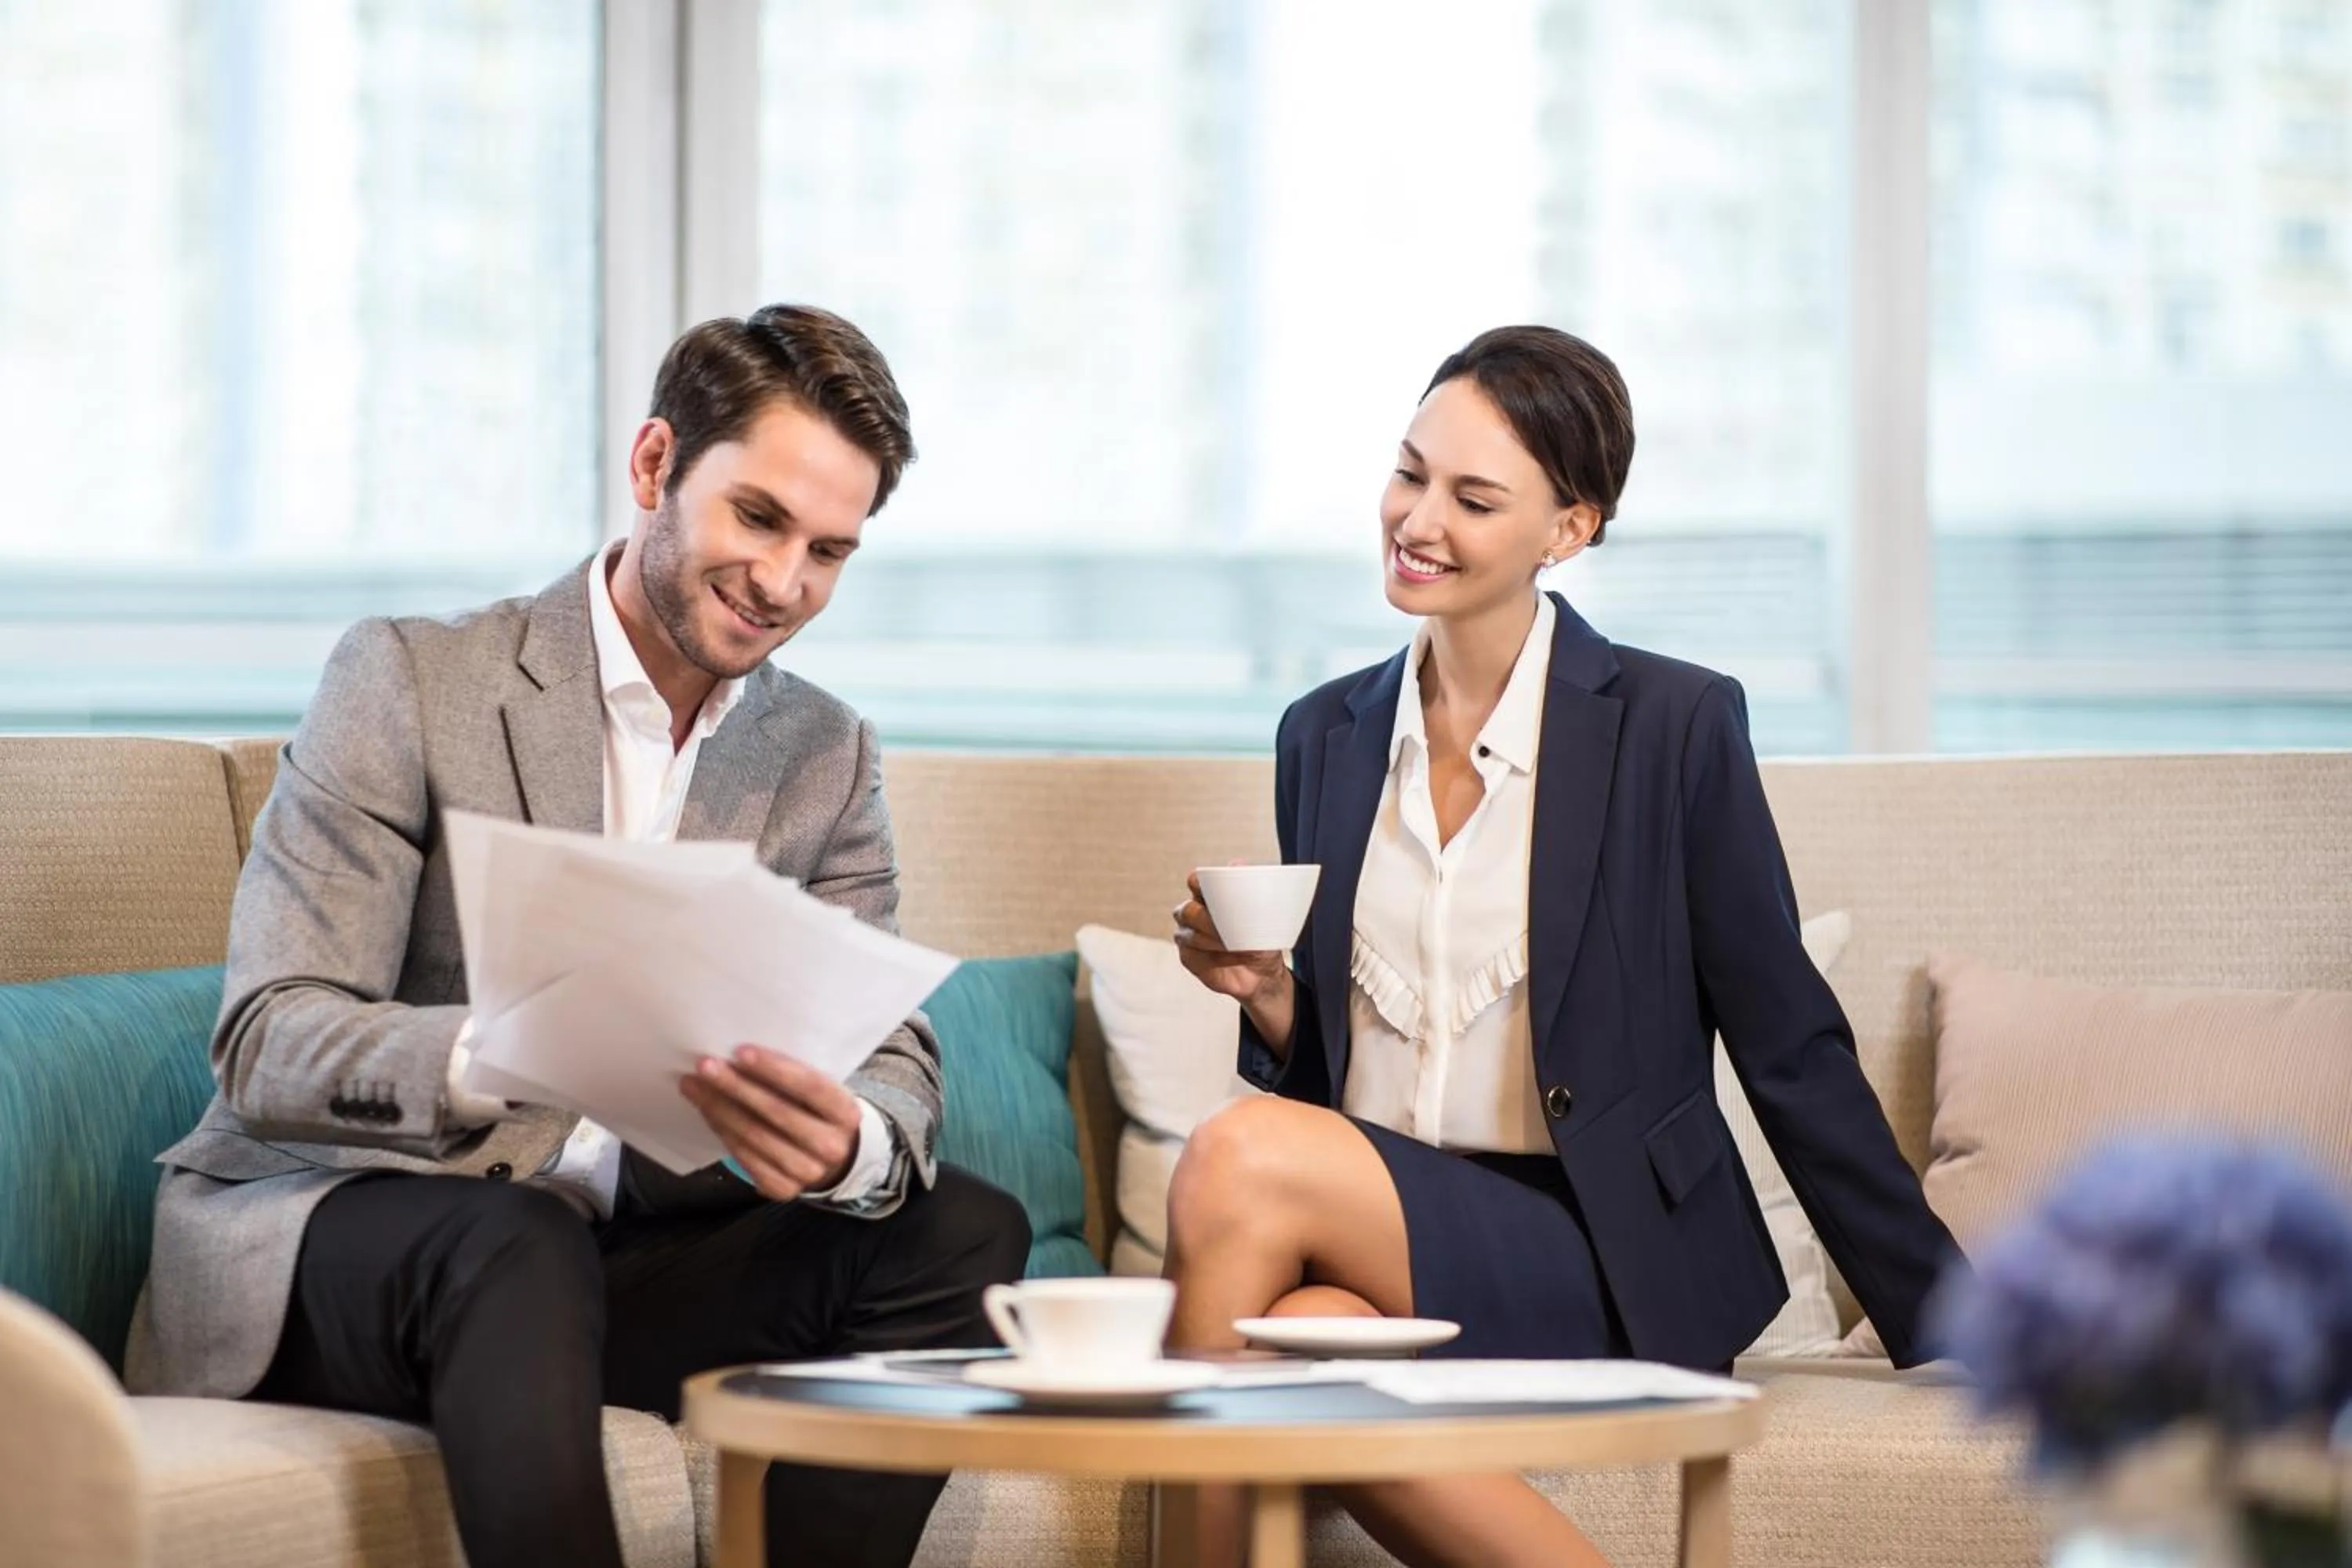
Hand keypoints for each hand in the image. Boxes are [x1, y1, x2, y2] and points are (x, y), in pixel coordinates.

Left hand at [678, 1045, 860, 1200]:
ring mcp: (808, 1172)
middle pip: (776, 1112)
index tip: (740, 1051)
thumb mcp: (821, 1091)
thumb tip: (739, 1057)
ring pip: (756, 1137)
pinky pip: (746, 1158)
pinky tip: (708, 1112)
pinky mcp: (783, 1189)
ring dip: (720, 1109)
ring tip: (695, 1087)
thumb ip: (794, 1077)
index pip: (809, 1086)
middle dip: (736, 1086)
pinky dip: (724, 1132)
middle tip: (704, 1066)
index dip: (774, 1068)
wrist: (833, 1157)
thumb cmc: (818, 1111)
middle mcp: (831, 1146)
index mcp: (846, 1113)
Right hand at [1171, 870, 1289, 1004]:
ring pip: (1190, 934)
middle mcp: (1195, 912)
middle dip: (1208, 919)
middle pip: (1188, 909)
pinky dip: (1214, 957)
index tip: (1216, 888)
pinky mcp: (1188, 957)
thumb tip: (1238, 866)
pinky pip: (1193, 954)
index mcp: (1211, 896)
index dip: (1200, 882)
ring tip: (1237, 945)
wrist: (1263, 972)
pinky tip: (1233, 957)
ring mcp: (1188, 935)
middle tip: (1229, 926)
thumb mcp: (1266, 915)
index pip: (1196, 881)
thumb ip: (1251, 891)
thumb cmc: (1262, 939)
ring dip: (1214, 940)